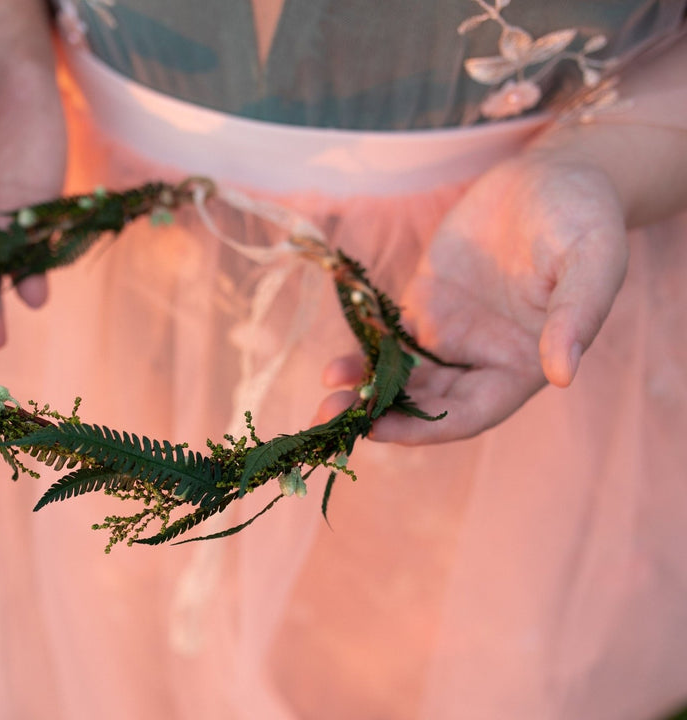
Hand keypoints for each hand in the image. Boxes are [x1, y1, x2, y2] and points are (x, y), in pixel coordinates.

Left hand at [316, 150, 628, 443]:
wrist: (556, 175)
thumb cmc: (585, 217)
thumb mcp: (593, 260)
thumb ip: (578, 314)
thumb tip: (563, 374)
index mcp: (522, 364)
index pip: (469, 414)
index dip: (425, 429)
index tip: (380, 432)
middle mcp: (483, 358)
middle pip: (426, 403)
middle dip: (380, 415)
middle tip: (329, 417)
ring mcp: (452, 331)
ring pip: (403, 375)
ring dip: (365, 389)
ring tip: (325, 396)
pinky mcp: (427, 302)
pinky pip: (391, 337)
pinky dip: (365, 352)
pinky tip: (336, 362)